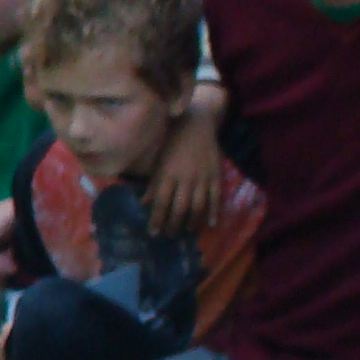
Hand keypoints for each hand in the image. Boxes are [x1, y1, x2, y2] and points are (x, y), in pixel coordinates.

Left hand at [145, 85, 228, 235]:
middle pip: (180, 208)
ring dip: (192, 222)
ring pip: (198, 206)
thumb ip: (153, 184)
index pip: (161, 202)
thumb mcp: (158, 162)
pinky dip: (214, 212)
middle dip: (173, 224)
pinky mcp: (216, 176)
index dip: (157, 219)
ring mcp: (203, 178)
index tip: (153, 233)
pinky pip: (216, 198)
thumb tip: (144, 203)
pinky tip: (210, 224)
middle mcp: (185, 178)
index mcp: (168, 174)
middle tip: (169, 235)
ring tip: (187, 231)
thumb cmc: (173, 142)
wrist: (196, 124)